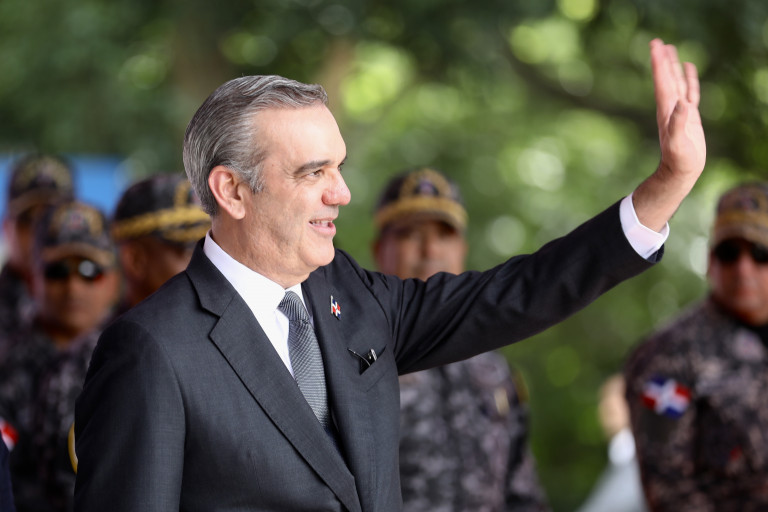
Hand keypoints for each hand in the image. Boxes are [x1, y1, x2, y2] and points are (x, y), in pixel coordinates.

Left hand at [633, 39, 706, 231]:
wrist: (681, 172)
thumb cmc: (678, 160)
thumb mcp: (678, 142)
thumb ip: (678, 123)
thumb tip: (682, 104)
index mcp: (666, 110)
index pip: (662, 81)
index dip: (658, 64)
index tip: (654, 46)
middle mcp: (670, 107)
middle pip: (666, 78)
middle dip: (662, 60)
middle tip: (657, 42)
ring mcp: (680, 111)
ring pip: (677, 82)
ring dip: (673, 66)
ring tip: (670, 49)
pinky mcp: (690, 116)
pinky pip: (689, 92)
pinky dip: (689, 79)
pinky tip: (688, 68)